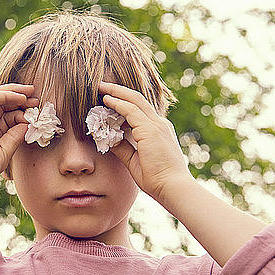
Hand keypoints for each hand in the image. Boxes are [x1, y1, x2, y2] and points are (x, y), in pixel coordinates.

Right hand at [0, 83, 37, 196]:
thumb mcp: (4, 152)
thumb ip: (15, 137)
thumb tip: (27, 123)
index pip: (11, 117)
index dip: (24, 114)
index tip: (38, 114)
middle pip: (6, 105)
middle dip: (22, 100)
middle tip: (37, 98)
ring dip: (15, 93)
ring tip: (31, 92)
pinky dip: (6, 95)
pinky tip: (20, 97)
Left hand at [99, 81, 193, 201]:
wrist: (172, 187)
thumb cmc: (157, 179)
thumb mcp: (134, 161)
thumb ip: (123, 148)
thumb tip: (108, 139)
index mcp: (158, 131)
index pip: (140, 111)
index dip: (123, 103)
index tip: (108, 101)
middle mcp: (159, 124)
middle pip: (137, 100)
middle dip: (119, 91)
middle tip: (103, 86)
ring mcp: (156, 125)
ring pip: (134, 100)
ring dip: (116, 93)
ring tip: (101, 87)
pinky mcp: (150, 130)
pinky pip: (131, 110)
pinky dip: (118, 103)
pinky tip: (106, 100)